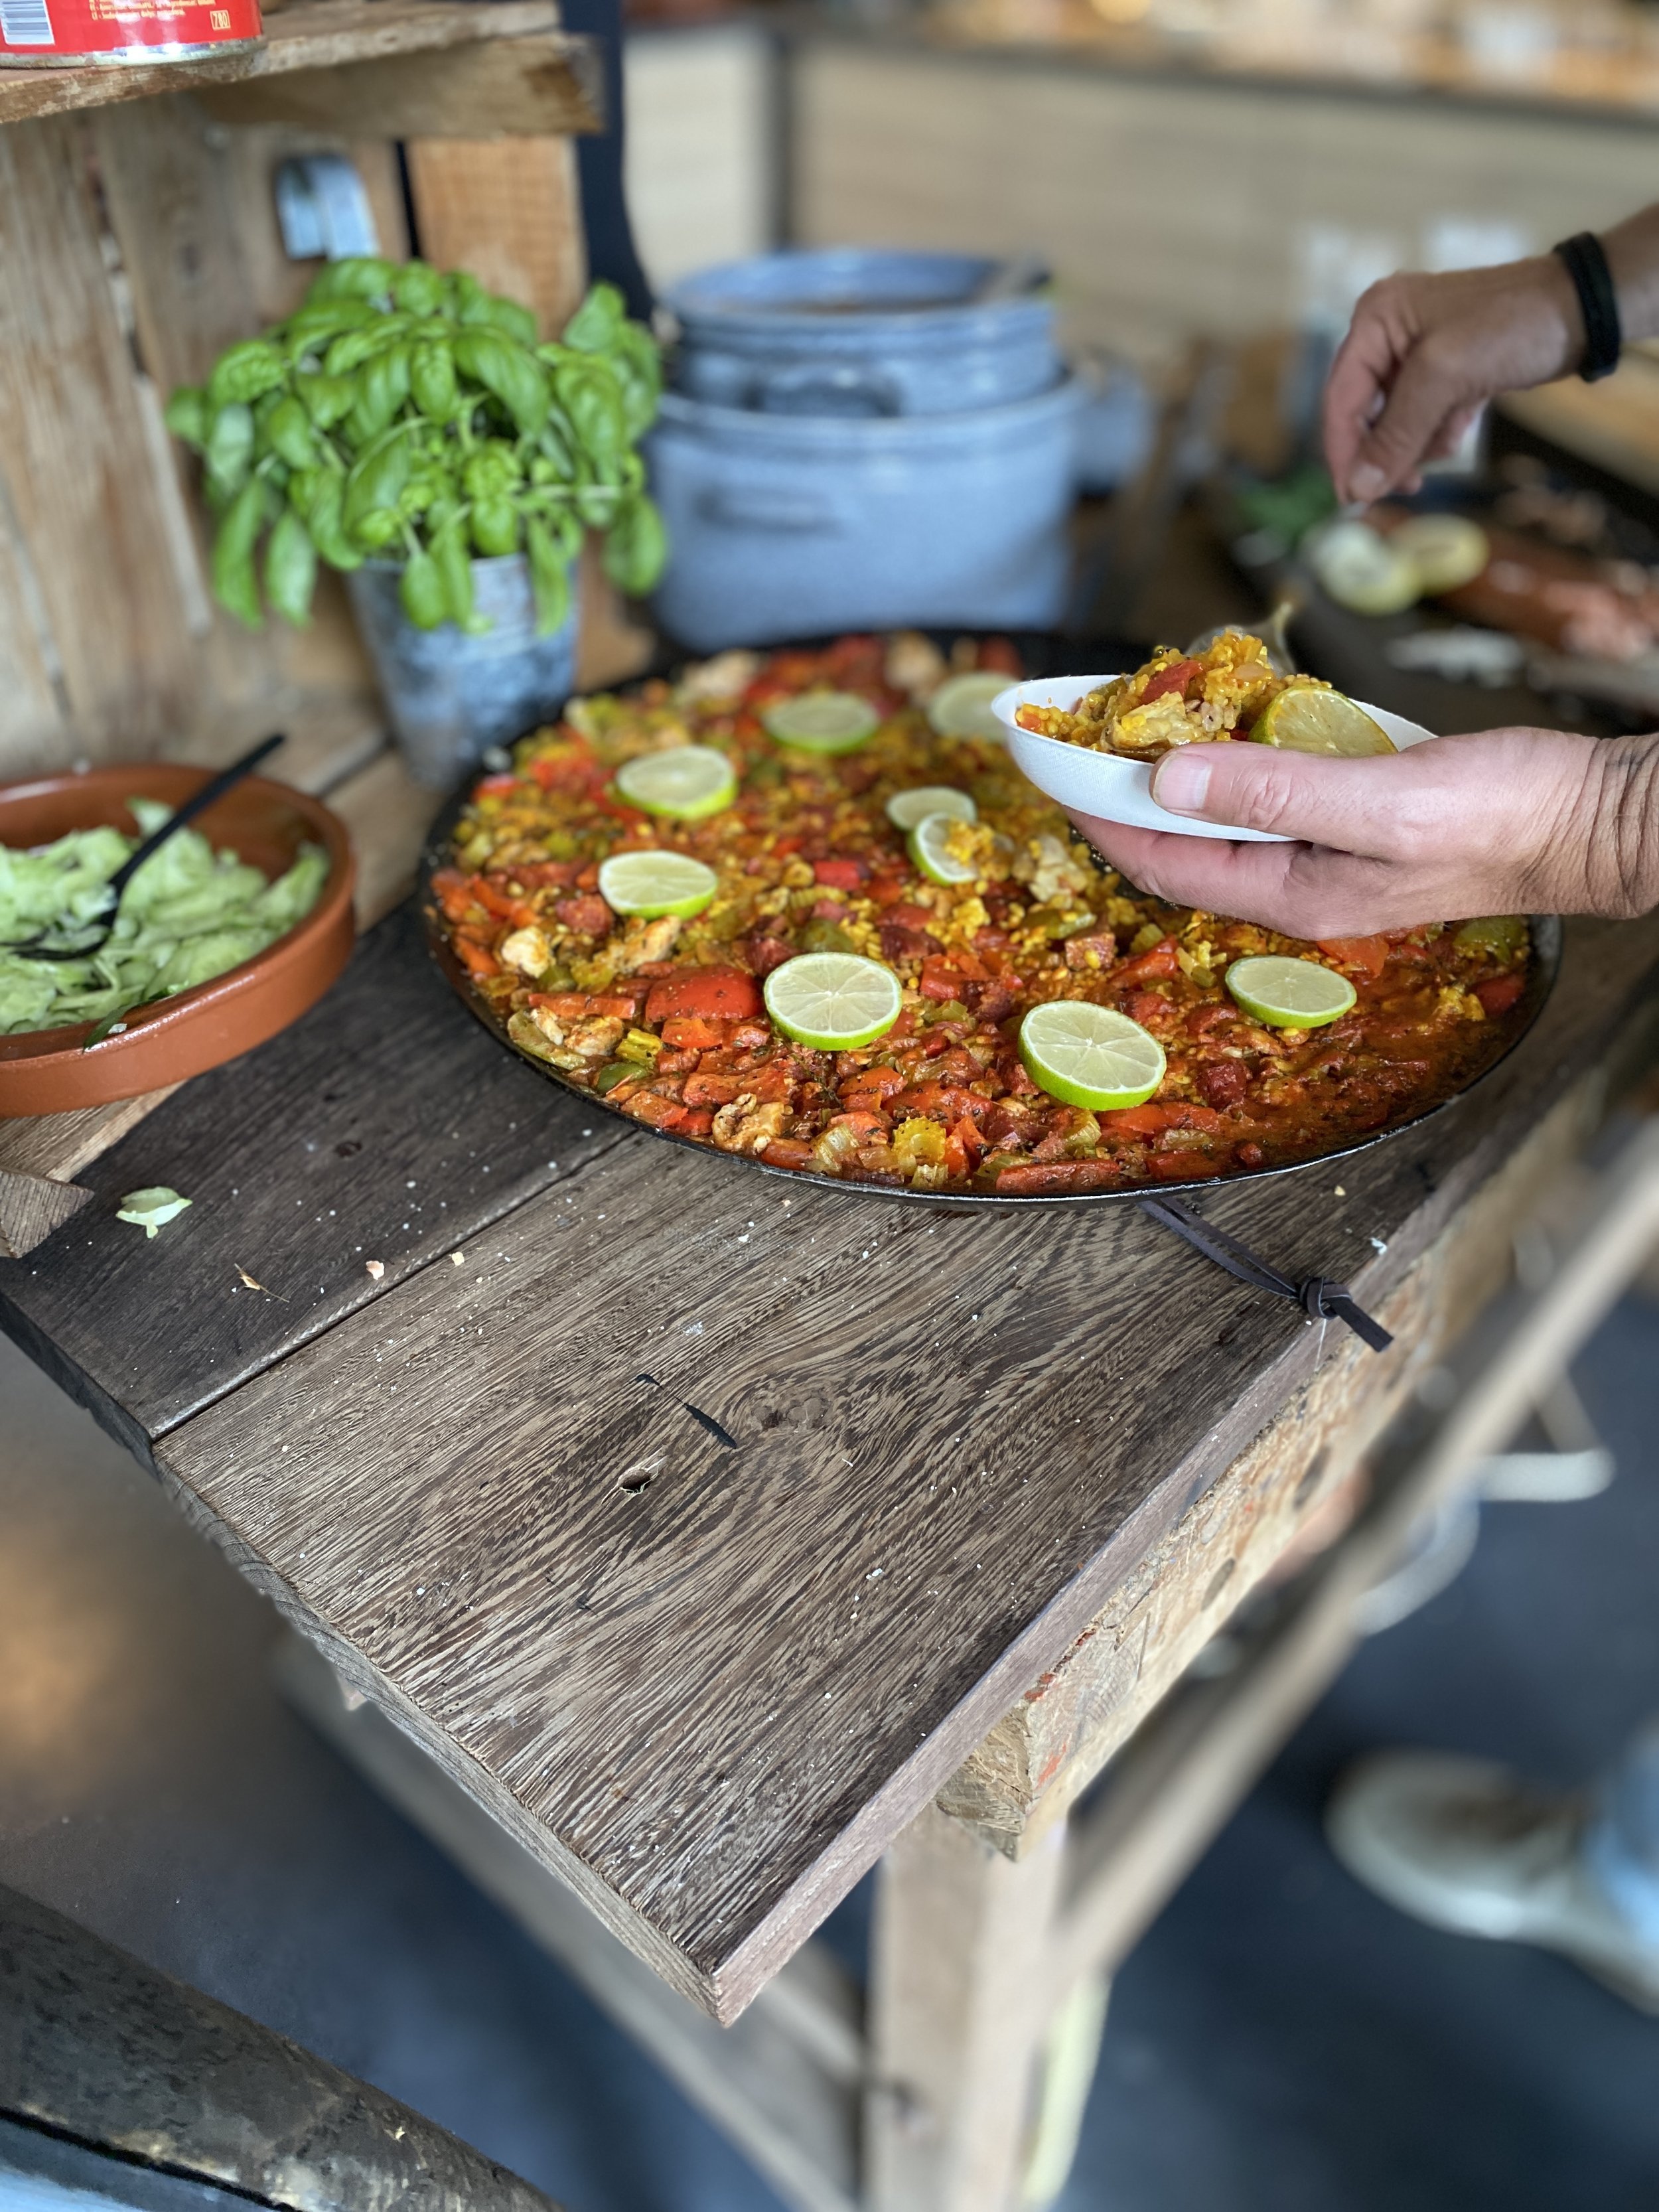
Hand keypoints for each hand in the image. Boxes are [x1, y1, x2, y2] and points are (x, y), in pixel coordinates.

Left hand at [1065, 728, 1658, 937]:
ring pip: (1221, 813)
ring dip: (1172, 771)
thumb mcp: (1376, 803)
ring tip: (1126, 720)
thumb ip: (1271, 793)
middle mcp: (1295, 880)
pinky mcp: (1352, 816)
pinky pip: (1268, 790)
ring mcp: (1323, 850)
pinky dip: (1233, 755)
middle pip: (1179, 841)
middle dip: (1121, 791)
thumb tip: (1167, 781)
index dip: (1096, 814)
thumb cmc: (1497, 819)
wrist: (1589, 816)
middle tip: (1073, 734)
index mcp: (1289, 892)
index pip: (1159, 860)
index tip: (1046, 764)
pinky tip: (1221, 720)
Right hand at [1324, 258, 1582, 504]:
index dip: (1343, 453)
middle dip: (1388, 449)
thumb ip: (1396, 434)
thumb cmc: (1511, 326)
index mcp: (1375, 321)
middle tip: (1409, 486)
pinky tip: (1465, 418)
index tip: (1353, 500)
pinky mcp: (1444, 372)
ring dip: (1420, 441)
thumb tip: (1358, 489)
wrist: (1581, 309)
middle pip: (1364, 415)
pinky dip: (1441, 430)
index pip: (1340, 399)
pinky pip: (1423, 419)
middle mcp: (1386, 335)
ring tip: (1452, 434)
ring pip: (1394, 424)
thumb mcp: (1444, 378)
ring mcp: (1415, 354)